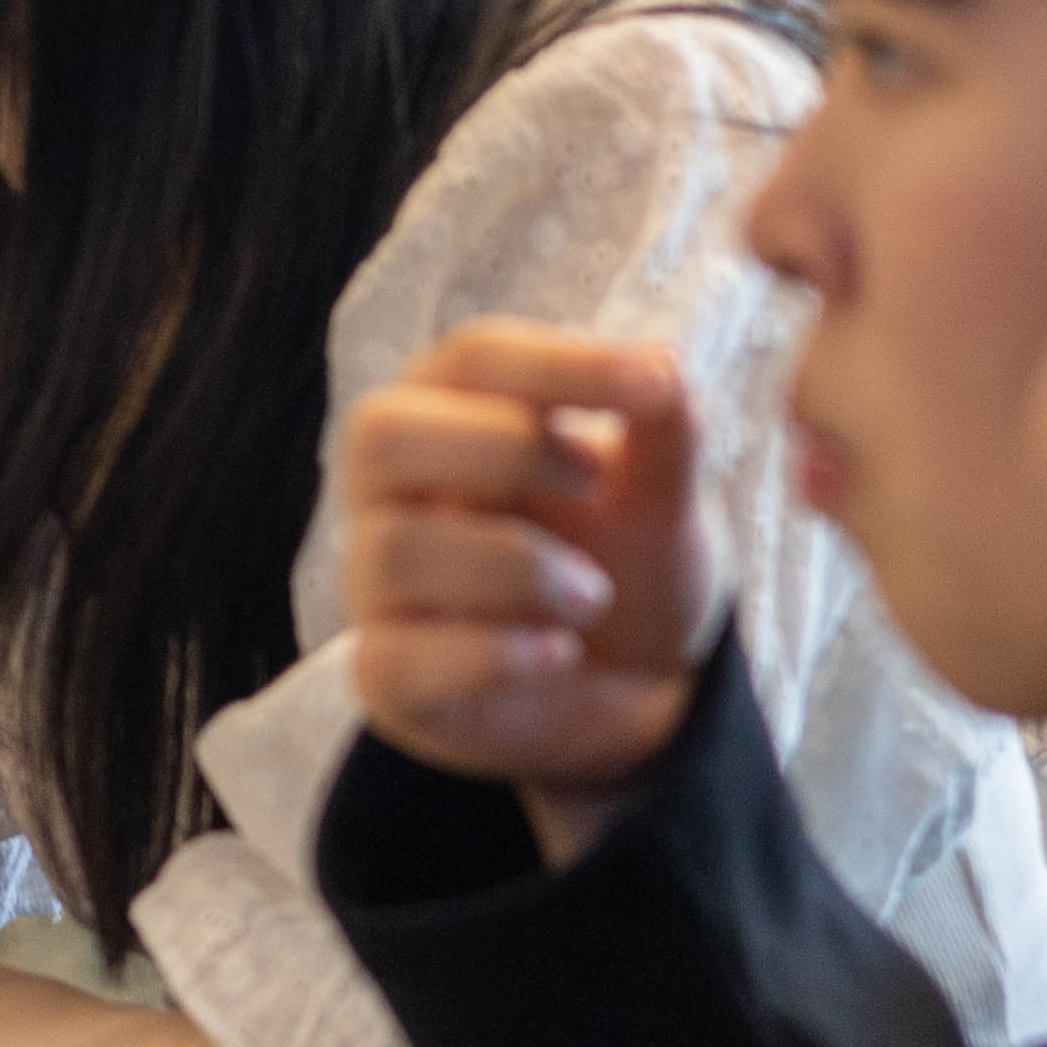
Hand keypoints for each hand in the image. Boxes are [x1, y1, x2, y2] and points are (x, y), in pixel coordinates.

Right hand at [340, 320, 722, 845]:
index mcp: (452, 412)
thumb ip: (667, 431)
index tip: (654, 384)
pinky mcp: (388, 676)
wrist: (633, 687)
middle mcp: (394, 490)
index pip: (473, 358)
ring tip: (593, 595)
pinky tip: (558, 653)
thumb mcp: (663, 498)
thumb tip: (664, 362)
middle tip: (593, 479)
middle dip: (500, 449)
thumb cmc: (623, 561)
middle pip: (380, 433)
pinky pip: (392, 660)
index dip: (558, 364)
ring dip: (515, 566)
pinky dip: (488, 655)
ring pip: (393, 552)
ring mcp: (378, 584)